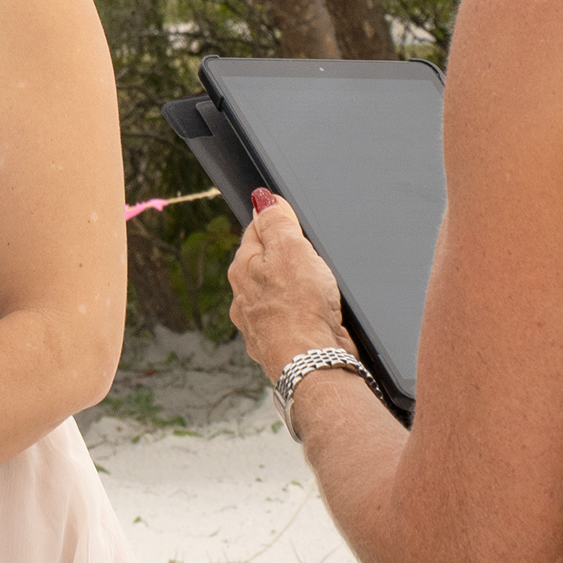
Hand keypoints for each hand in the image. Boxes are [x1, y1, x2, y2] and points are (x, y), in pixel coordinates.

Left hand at [228, 189, 349, 381]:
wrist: (312, 364)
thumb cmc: (301, 309)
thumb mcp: (292, 249)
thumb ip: (277, 221)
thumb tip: (262, 198)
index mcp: (242, 269)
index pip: (255, 232)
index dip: (279, 224)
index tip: (295, 224)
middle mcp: (244, 297)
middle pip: (267, 264)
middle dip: (290, 258)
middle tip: (313, 258)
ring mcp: (260, 324)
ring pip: (280, 293)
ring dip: (298, 288)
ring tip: (318, 289)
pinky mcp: (280, 344)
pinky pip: (293, 319)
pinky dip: (305, 314)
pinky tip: (319, 315)